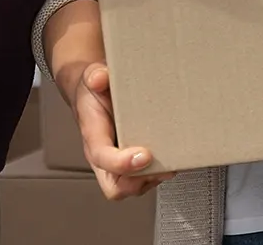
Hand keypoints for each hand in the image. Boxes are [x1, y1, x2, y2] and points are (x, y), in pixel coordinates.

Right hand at [70, 63, 170, 198]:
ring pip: (133, 187)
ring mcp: (118, 163)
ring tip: (170, 161)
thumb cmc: (94, 92)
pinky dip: (158, 174)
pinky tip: (170, 157)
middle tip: (159, 165)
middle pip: (115, 186)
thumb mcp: (91, 76)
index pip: (101, 157)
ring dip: (153, 178)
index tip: (144, 155)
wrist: (93, 94)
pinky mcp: (132, 164)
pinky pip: (144, 180)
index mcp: (93, 135)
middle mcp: (104, 155)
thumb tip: (100, 78)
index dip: (121, 163)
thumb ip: (95, 75)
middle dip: (138, 181)